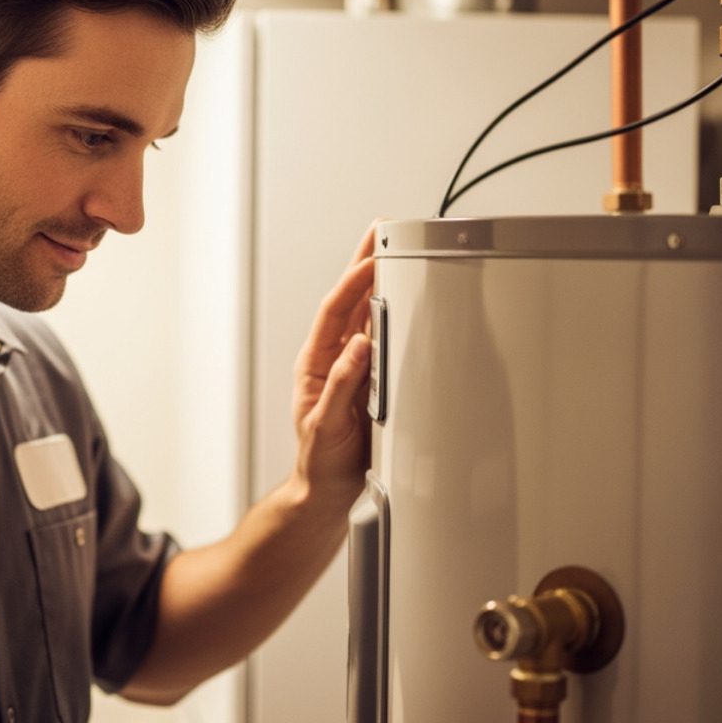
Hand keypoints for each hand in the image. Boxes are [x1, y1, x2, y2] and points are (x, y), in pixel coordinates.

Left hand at [290, 221, 377, 509]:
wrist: (328, 491)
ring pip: (367, 315)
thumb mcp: (326, 426)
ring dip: (379, 282)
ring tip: (393, 251)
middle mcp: (334, 360)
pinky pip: (384, 339)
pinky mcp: (372, 380)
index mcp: (316, 364)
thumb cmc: (321, 463)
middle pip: (350, 302)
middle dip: (364, 264)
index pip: (335, 312)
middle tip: (381, 231)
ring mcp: (352, 368)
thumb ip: (341, 387)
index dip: (352, 283)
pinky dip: (394, 313)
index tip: (372, 260)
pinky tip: (405, 296)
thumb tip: (359, 348)